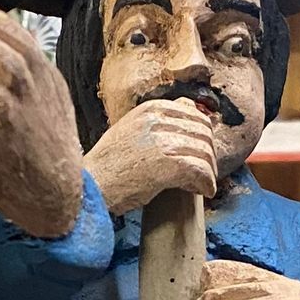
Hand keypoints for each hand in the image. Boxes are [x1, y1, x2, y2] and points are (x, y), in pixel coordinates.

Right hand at [85, 99, 219, 215]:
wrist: (90, 186)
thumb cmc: (107, 166)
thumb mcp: (129, 130)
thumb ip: (156, 120)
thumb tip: (187, 106)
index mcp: (150, 109)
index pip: (194, 115)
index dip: (203, 137)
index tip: (200, 155)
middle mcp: (158, 120)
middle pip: (203, 133)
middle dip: (208, 155)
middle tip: (205, 172)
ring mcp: (163, 141)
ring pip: (204, 152)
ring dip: (208, 172)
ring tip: (203, 185)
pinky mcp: (167, 165)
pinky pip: (200, 171)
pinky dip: (206, 184)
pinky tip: (203, 192)